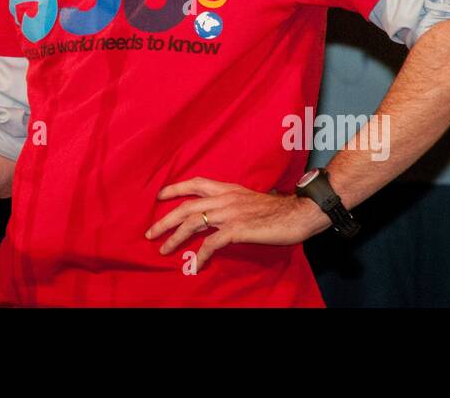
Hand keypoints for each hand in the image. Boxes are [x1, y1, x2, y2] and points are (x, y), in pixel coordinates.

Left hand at [145, 177, 315, 269]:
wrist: (299, 212)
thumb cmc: (278, 209)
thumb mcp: (249, 199)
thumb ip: (232, 203)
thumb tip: (218, 213)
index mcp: (228, 189)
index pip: (195, 183)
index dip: (175, 188)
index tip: (159, 196)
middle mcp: (225, 198)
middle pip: (186, 206)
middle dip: (165, 220)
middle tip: (150, 232)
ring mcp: (230, 213)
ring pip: (193, 223)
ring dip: (175, 237)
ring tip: (163, 249)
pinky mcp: (237, 229)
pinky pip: (212, 243)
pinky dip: (201, 255)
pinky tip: (196, 265)